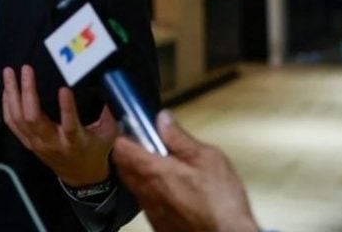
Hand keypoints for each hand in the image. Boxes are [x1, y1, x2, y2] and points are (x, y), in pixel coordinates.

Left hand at [2, 65, 116, 185]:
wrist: (80, 176)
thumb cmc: (95, 151)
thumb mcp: (108, 134)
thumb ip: (108, 112)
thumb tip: (109, 85)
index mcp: (74, 141)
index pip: (70, 125)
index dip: (67, 108)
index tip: (64, 88)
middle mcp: (52, 142)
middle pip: (33, 118)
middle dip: (27, 91)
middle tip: (26, 69)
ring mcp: (36, 143)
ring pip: (18, 118)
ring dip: (12, 94)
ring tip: (8, 72)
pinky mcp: (27, 143)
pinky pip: (12, 123)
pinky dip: (6, 105)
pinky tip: (6, 89)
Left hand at [112, 111, 258, 231]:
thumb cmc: (221, 202)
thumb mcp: (208, 158)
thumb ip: (180, 138)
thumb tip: (163, 120)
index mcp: (153, 171)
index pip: (120, 148)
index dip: (126, 135)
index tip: (137, 129)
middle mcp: (145, 192)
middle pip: (122, 166)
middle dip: (132, 152)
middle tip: (153, 146)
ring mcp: (149, 210)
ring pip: (133, 184)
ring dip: (142, 172)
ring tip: (166, 166)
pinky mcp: (158, 223)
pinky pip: (145, 200)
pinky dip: (152, 189)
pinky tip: (173, 188)